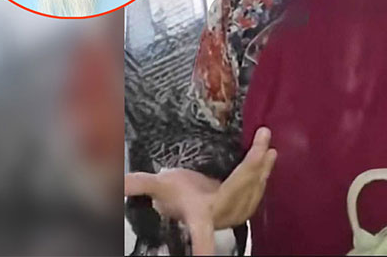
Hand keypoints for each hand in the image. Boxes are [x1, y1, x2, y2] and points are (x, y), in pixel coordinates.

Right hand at [124, 127, 277, 254]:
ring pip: (253, 189)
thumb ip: (138, 184)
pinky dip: (265, 172)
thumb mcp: (157, 186)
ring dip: (263, 167)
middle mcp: (218, 216)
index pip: (201, 235)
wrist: (189, 201)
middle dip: (252, 166)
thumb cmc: (173, 194)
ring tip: (268, 146)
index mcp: (197, 215)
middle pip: (239, 190)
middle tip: (263, 141)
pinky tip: (270, 156)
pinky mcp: (245, 205)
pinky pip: (258, 189)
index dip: (203, 250)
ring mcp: (234, 212)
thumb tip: (115, 184)